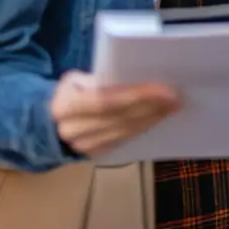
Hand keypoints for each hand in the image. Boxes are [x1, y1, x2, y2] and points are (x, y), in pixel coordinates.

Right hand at [50, 70, 180, 157]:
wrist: (52, 122)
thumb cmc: (72, 92)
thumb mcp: (76, 79)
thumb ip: (99, 79)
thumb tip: (137, 74)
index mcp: (65, 105)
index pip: (106, 101)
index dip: (137, 96)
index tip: (165, 89)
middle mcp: (72, 130)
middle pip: (119, 118)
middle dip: (151, 107)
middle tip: (176, 97)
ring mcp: (83, 147)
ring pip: (124, 132)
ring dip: (152, 119)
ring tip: (172, 107)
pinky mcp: (94, 155)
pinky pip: (124, 140)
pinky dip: (143, 127)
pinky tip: (158, 118)